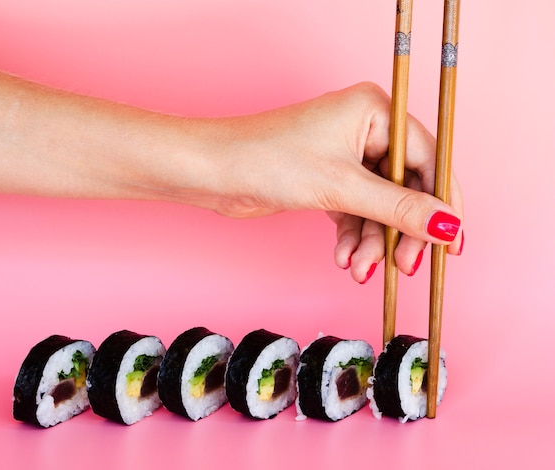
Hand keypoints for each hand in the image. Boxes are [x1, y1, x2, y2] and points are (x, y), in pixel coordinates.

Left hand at [211, 82, 463, 282]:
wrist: (214, 172)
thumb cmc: (268, 159)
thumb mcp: (342, 186)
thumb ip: (399, 208)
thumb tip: (448, 225)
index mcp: (375, 111)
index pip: (428, 160)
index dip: (441, 203)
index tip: (451, 242)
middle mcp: (364, 129)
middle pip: (404, 188)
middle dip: (400, 231)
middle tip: (402, 265)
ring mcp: (345, 156)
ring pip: (378, 206)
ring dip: (372, 241)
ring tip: (360, 268)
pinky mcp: (328, 179)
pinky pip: (355, 212)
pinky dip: (353, 237)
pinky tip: (346, 258)